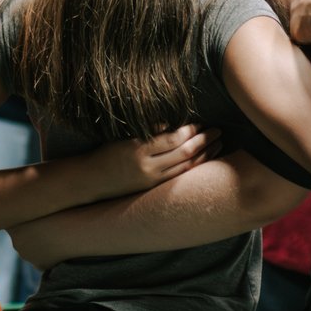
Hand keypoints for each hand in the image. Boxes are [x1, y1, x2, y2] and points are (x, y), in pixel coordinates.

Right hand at [92, 124, 219, 197]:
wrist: (91, 179)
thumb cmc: (107, 153)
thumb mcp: (125, 137)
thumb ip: (149, 130)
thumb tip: (174, 123)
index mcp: (139, 148)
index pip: (173, 138)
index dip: (191, 130)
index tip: (201, 122)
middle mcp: (147, 166)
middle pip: (184, 152)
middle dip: (204, 141)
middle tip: (218, 131)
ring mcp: (151, 179)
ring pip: (185, 167)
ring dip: (204, 155)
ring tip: (218, 145)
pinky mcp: (152, 188)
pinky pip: (178, 176)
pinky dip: (193, 167)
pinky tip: (203, 159)